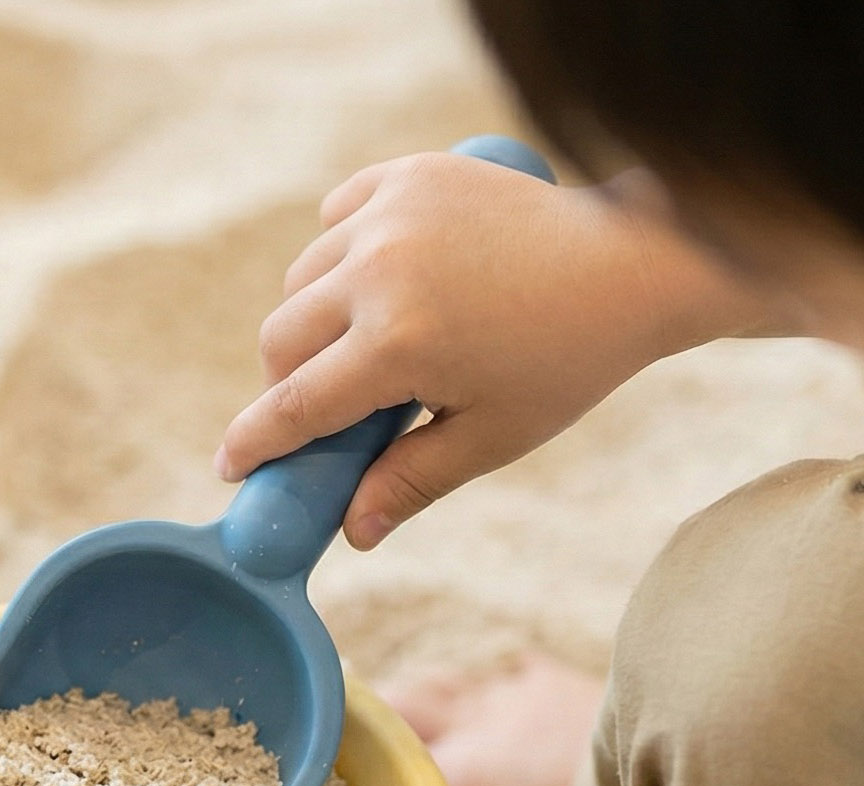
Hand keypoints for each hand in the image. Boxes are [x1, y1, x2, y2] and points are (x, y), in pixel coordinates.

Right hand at [217, 154, 767, 547]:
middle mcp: (379, 270)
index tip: (229, 468)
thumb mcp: (488, 437)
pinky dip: (339, 255)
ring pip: (301, 279)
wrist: (634, 265)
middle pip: (280, 339)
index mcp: (397, 343)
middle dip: (286, 384)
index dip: (254, 444)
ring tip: (359, 346)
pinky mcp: (409, 174)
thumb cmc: (565, 362)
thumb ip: (408, 482)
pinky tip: (376, 282)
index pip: (294, 405)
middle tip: (321, 411)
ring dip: (311, 321)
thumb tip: (349, 534)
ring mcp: (391, 213)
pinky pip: (336, 217)